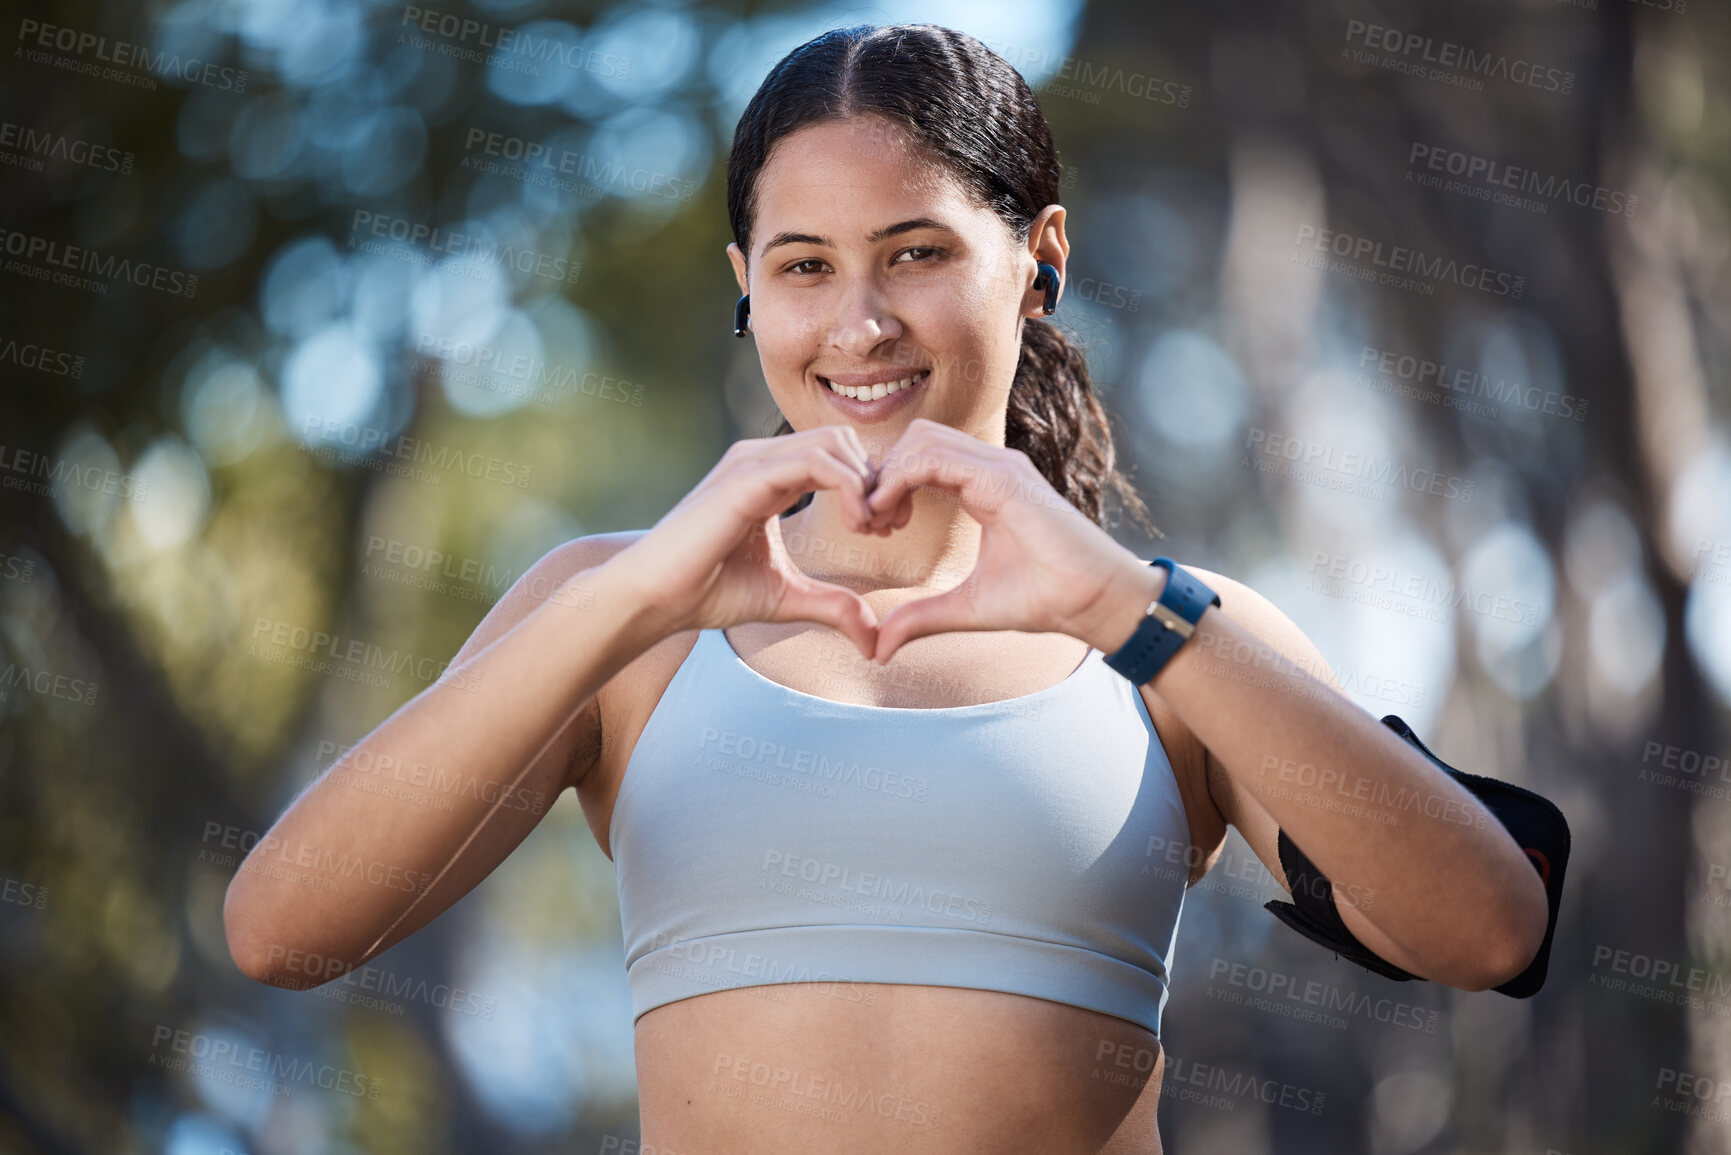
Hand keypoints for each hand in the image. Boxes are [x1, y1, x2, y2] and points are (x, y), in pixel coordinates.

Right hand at [607, 426, 883, 657]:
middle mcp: (762, 460)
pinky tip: (856, 524)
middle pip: (843, 441)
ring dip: (866, 483)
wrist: (654, 599)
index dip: (872, 486)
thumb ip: (832, 607)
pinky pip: (816, 462)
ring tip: (870, 528)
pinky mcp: (747, 478)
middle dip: (876, 480)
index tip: (888, 528)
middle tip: (887, 526)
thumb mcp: (787, 598)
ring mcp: (752, 463)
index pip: (838, 456)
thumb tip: (875, 641)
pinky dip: (849, 488)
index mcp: (771, 477)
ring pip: (834, 443)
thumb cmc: (707, 592)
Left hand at [860, 419, 1156, 662]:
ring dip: (886, 475)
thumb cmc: (1044, 599)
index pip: (920, 458)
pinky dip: (900, 480)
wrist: (1092, 601)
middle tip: (870, 524)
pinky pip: (933, 458)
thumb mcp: (966, 608)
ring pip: (920, 439)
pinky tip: (890, 517)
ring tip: (877, 522)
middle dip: (881, 474)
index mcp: (984, 485)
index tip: (874, 530)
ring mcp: (998, 467)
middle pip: (915, 438)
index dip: (886, 486)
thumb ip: (920, 618)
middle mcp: (990, 467)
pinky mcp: (1003, 477)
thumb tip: (878, 649)